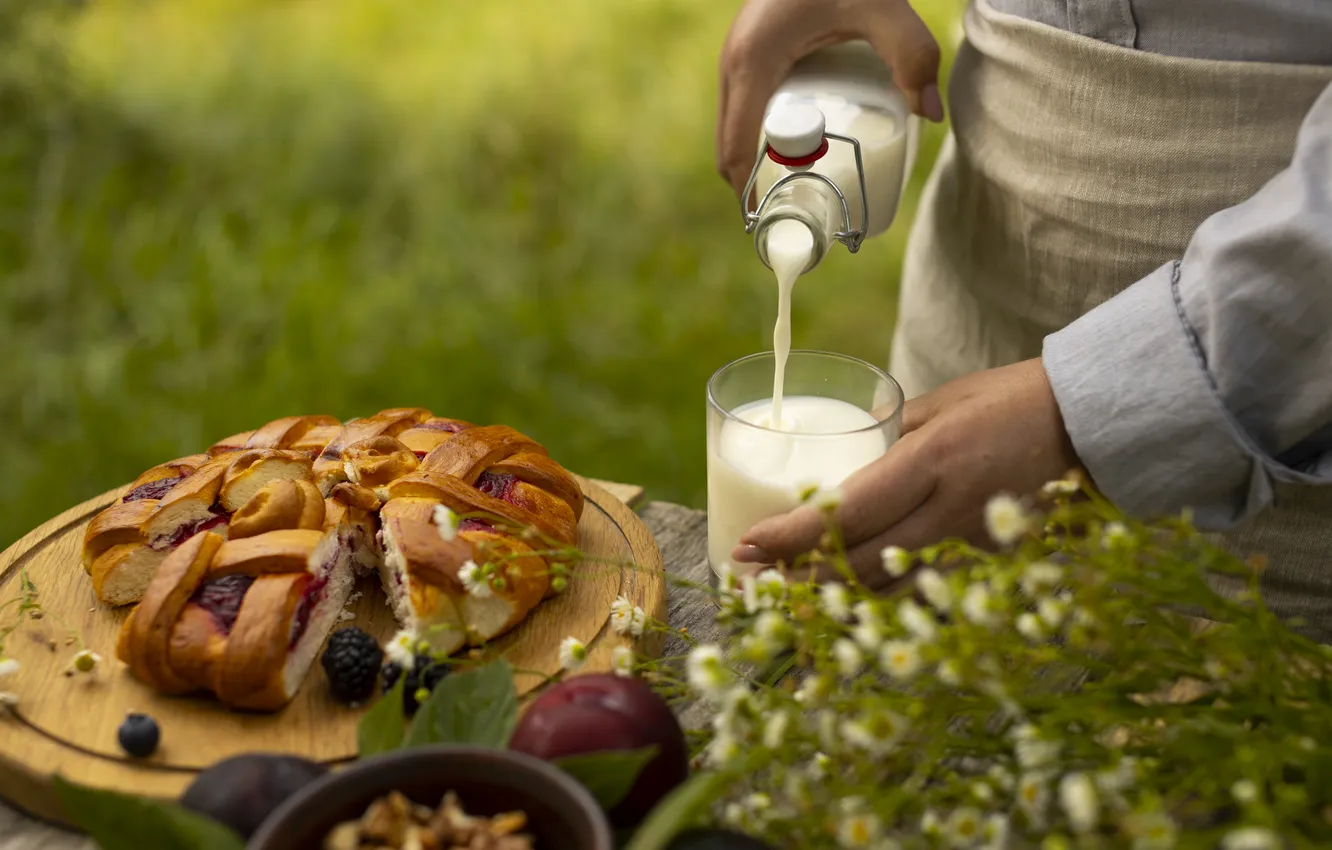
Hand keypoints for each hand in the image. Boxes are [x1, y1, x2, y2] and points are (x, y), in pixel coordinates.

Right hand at [717, 0, 945, 196]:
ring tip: (801, 194)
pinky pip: (743, 112)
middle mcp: (733, 65)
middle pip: (730, 150)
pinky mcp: (750, 56)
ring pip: (735, 132)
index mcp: (752, 64)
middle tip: (800, 218)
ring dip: (758, 167)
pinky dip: (759, 141)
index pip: (736, 150)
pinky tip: (796, 153)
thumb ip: (911, 52)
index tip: (776, 229)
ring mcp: (737, 60)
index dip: (749, 197)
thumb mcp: (882, 6)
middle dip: (756, 190)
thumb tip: (930, 113)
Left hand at [731, 359, 1081, 586]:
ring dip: (832, 595)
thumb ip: (890, 432)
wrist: (1094, 426)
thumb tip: (847, 454)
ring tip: (785, 591)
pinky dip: (881, 598)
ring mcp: (973, 547)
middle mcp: (949, 512)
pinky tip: (848, 597)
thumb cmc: (1011, 401)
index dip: (792, 536)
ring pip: (888, 587)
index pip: (848, 512)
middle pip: (858, 563)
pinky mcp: (991, 566)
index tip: (748, 546)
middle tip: (753, 577)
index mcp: (931, 462)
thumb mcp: (941, 403)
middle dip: (798, 576)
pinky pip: (923, 591)